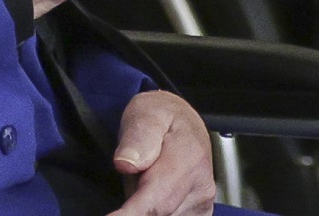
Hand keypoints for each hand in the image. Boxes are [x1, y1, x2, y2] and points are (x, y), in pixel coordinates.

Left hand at [109, 89, 219, 215]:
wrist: (183, 121)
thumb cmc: (161, 116)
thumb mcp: (146, 113)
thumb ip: (138, 137)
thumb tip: (126, 164)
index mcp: (188, 159)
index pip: (157, 201)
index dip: (130, 215)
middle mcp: (200, 187)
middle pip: (158, 214)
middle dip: (132, 211)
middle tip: (117, 199)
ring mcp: (201, 203)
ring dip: (142, 209)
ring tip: (137, 181)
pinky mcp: (198, 212)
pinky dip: (153, 212)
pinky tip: (145, 198)